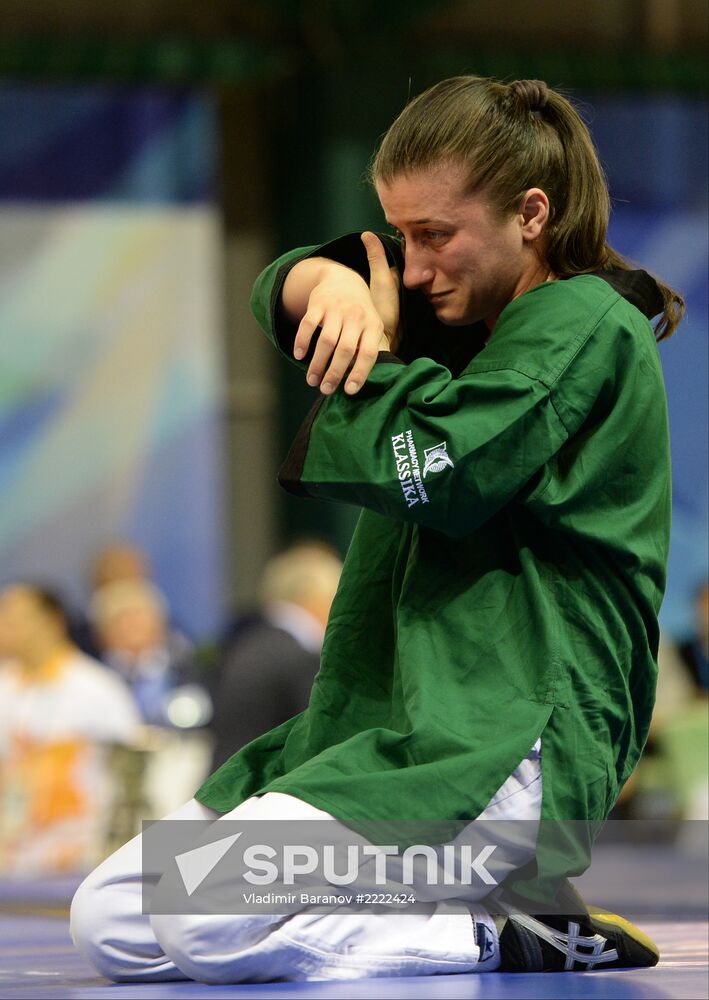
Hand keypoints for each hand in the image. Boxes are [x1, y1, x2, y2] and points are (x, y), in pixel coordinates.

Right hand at [290, 234, 399, 395]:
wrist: (343, 280)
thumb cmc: (358, 314)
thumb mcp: (370, 327)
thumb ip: (365, 350)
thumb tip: (354, 383)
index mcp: (373, 325)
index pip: (368, 353)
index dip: (359, 373)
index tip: (349, 391)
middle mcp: (356, 316)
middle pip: (345, 350)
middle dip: (334, 373)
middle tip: (325, 390)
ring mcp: (337, 308)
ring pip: (326, 341)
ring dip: (317, 364)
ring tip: (312, 380)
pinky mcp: (318, 303)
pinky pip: (308, 324)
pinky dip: (302, 341)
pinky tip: (298, 355)